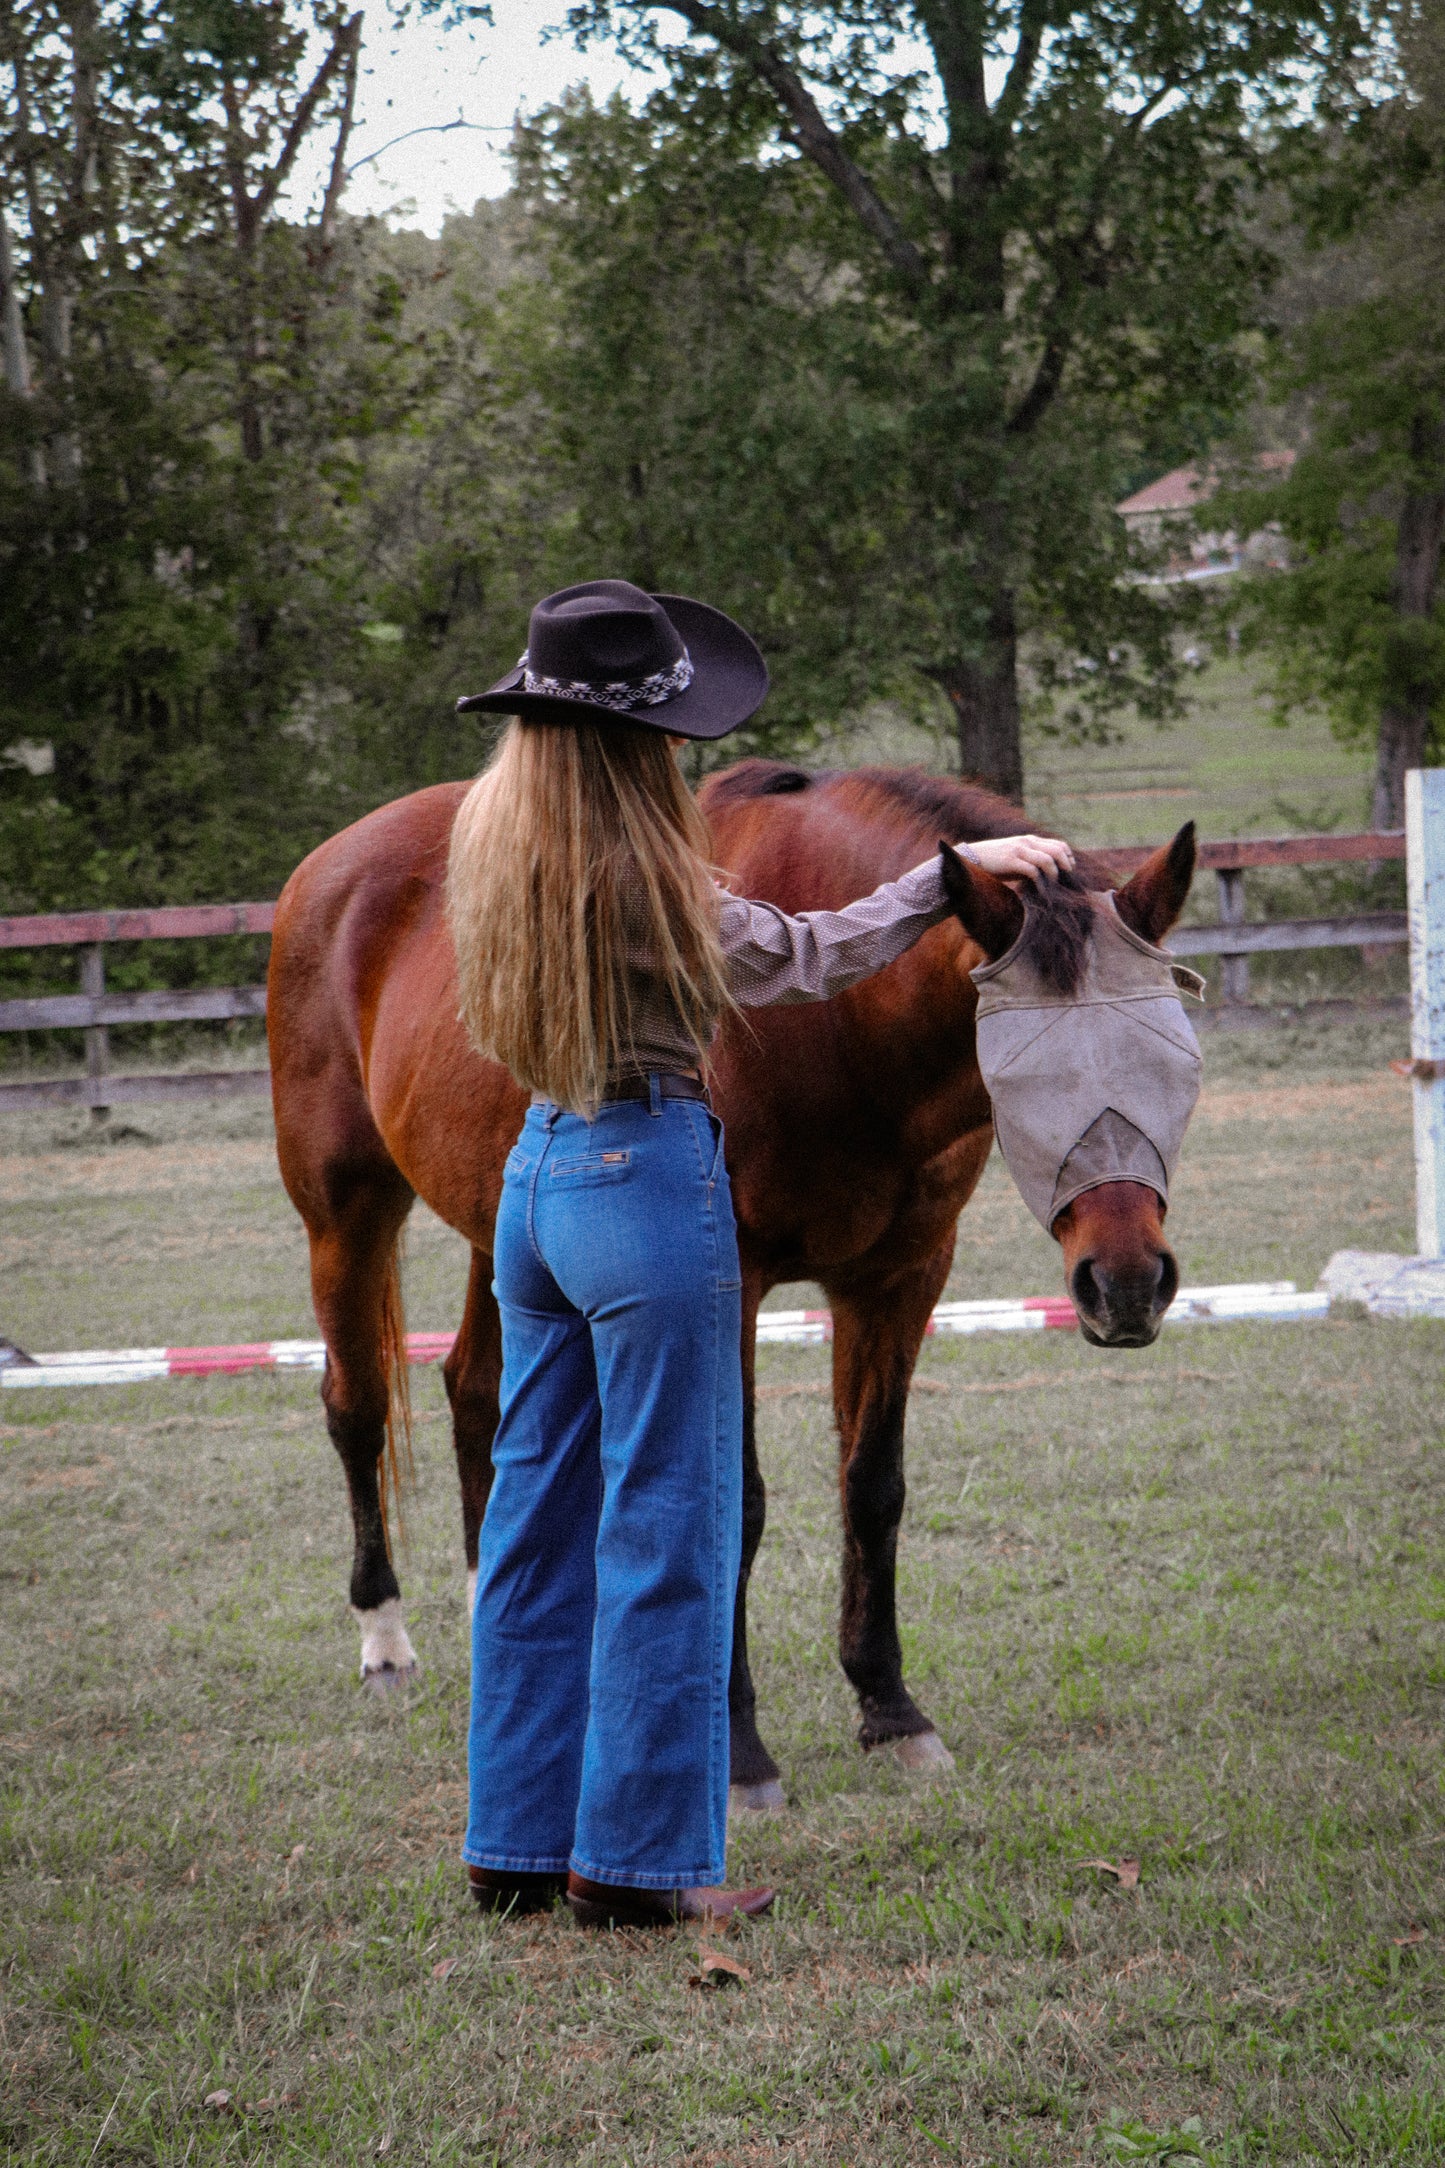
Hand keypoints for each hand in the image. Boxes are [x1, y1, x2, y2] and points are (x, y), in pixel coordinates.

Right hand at [960, 834, 1074, 882]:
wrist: (971, 858)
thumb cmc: (995, 863)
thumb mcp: (1016, 858)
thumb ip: (1031, 861)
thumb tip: (1048, 876)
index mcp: (1030, 840)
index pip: (1059, 845)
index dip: (1068, 859)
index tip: (1068, 873)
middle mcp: (1027, 842)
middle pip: (1058, 851)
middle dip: (1066, 867)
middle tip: (1065, 882)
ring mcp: (1019, 850)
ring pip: (1047, 860)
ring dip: (1053, 875)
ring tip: (1053, 887)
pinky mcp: (1010, 860)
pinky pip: (1032, 870)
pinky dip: (1039, 882)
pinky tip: (1040, 891)